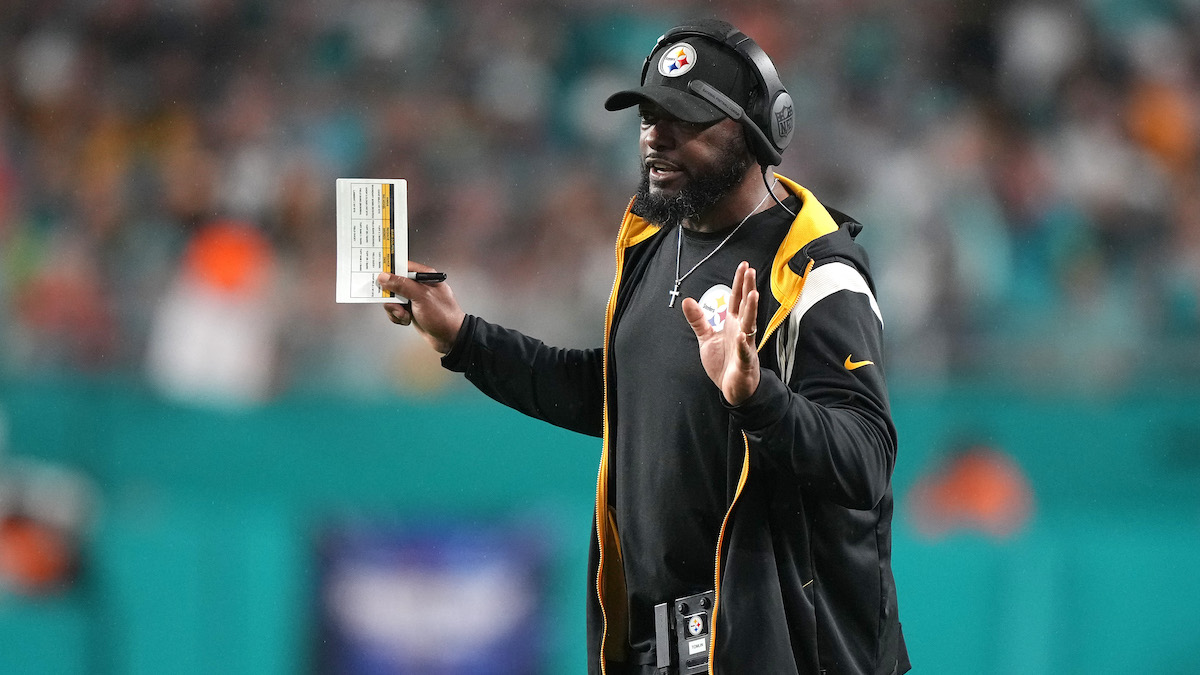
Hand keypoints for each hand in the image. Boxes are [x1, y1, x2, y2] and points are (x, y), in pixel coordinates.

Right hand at [377, 262, 465, 354]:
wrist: (449, 338)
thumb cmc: (443, 315)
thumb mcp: (422, 297)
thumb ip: (402, 285)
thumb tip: (384, 277)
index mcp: (424, 276)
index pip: (402, 267)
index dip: (389, 271)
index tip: (380, 278)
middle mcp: (418, 285)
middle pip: (393, 284)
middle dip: (392, 297)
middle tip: (397, 305)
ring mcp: (413, 298)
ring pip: (392, 299)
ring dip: (395, 310)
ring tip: (405, 315)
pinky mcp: (410, 310)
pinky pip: (395, 310)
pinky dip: (398, 317)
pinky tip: (406, 320)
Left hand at [681, 261, 760, 405]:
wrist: (733, 388)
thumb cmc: (724, 362)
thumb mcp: (706, 338)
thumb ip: (698, 320)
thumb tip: (687, 300)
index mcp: (734, 324)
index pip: (737, 299)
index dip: (740, 283)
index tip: (744, 266)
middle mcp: (742, 331)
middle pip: (745, 306)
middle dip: (748, 288)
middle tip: (750, 271)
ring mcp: (745, 345)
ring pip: (750, 325)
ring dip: (751, 310)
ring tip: (753, 294)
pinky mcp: (744, 362)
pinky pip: (744, 352)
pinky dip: (743, 345)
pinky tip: (741, 337)